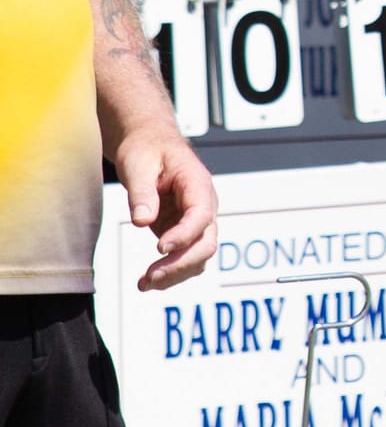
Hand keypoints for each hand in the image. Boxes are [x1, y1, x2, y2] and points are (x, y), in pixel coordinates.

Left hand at [115, 128, 219, 289]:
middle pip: (206, 242)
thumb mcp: (138, 164)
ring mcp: (195, 221)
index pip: (201, 215)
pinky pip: (185, 258)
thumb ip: (142, 193)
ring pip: (199, 256)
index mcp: (197, 184)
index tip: (159, 247)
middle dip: (181, 263)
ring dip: (175, 273)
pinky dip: (170, 272)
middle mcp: (203, 205)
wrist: (148, 142)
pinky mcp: (182, 231)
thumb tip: (142, 222)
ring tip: (145, 284)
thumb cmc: (146, 148)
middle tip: (151, 276)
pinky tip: (147, 281)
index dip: (184, 235)